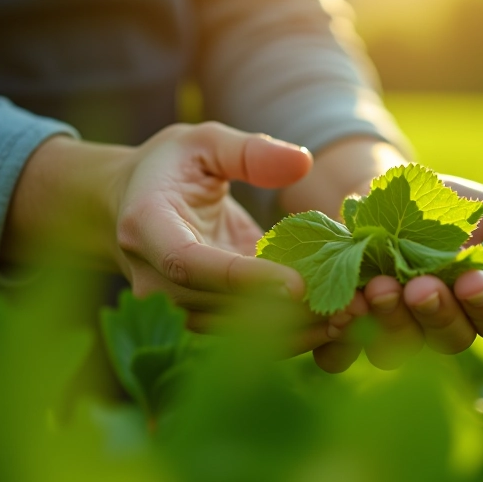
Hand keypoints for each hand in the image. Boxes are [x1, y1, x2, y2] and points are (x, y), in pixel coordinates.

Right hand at [4, 122, 349, 355]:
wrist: (129, 207)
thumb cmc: (170, 167)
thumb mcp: (204, 142)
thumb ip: (249, 151)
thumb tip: (302, 162)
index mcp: (147, 229)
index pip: (193, 265)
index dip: (244, 279)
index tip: (298, 285)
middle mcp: (155, 280)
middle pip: (222, 309)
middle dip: (286, 312)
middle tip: (349, 306)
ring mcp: (176, 307)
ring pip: (238, 333)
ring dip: (296, 329)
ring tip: (354, 317)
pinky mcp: (204, 318)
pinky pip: (246, 339)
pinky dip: (293, 334)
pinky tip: (339, 324)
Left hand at [316, 176, 482, 371]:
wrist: (386, 192)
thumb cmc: (453, 204)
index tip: (471, 280)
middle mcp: (446, 326)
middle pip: (450, 339)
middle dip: (435, 313)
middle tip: (418, 286)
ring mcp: (401, 332)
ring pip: (401, 348)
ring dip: (390, 322)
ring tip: (377, 289)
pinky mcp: (357, 329)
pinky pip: (349, 350)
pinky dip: (344, 336)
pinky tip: (342, 309)